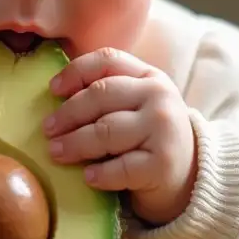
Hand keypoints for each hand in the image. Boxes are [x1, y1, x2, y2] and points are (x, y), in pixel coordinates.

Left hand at [43, 48, 197, 225]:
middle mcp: (159, 96)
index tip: (53, 89)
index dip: (76, 71)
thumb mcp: (136, 106)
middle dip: (68, 113)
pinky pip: (121, 167)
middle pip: (101, 95)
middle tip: (47, 130)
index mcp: (149, 76)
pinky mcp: (163, 163)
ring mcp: (163, 129)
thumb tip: (55, 94)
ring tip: (56, 152)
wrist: (191, 177)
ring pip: (106, 131)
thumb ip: (107, 93)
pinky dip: (101, 174)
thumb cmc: (149, 137)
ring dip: (75, 143)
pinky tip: (87, 177)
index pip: (107, 60)